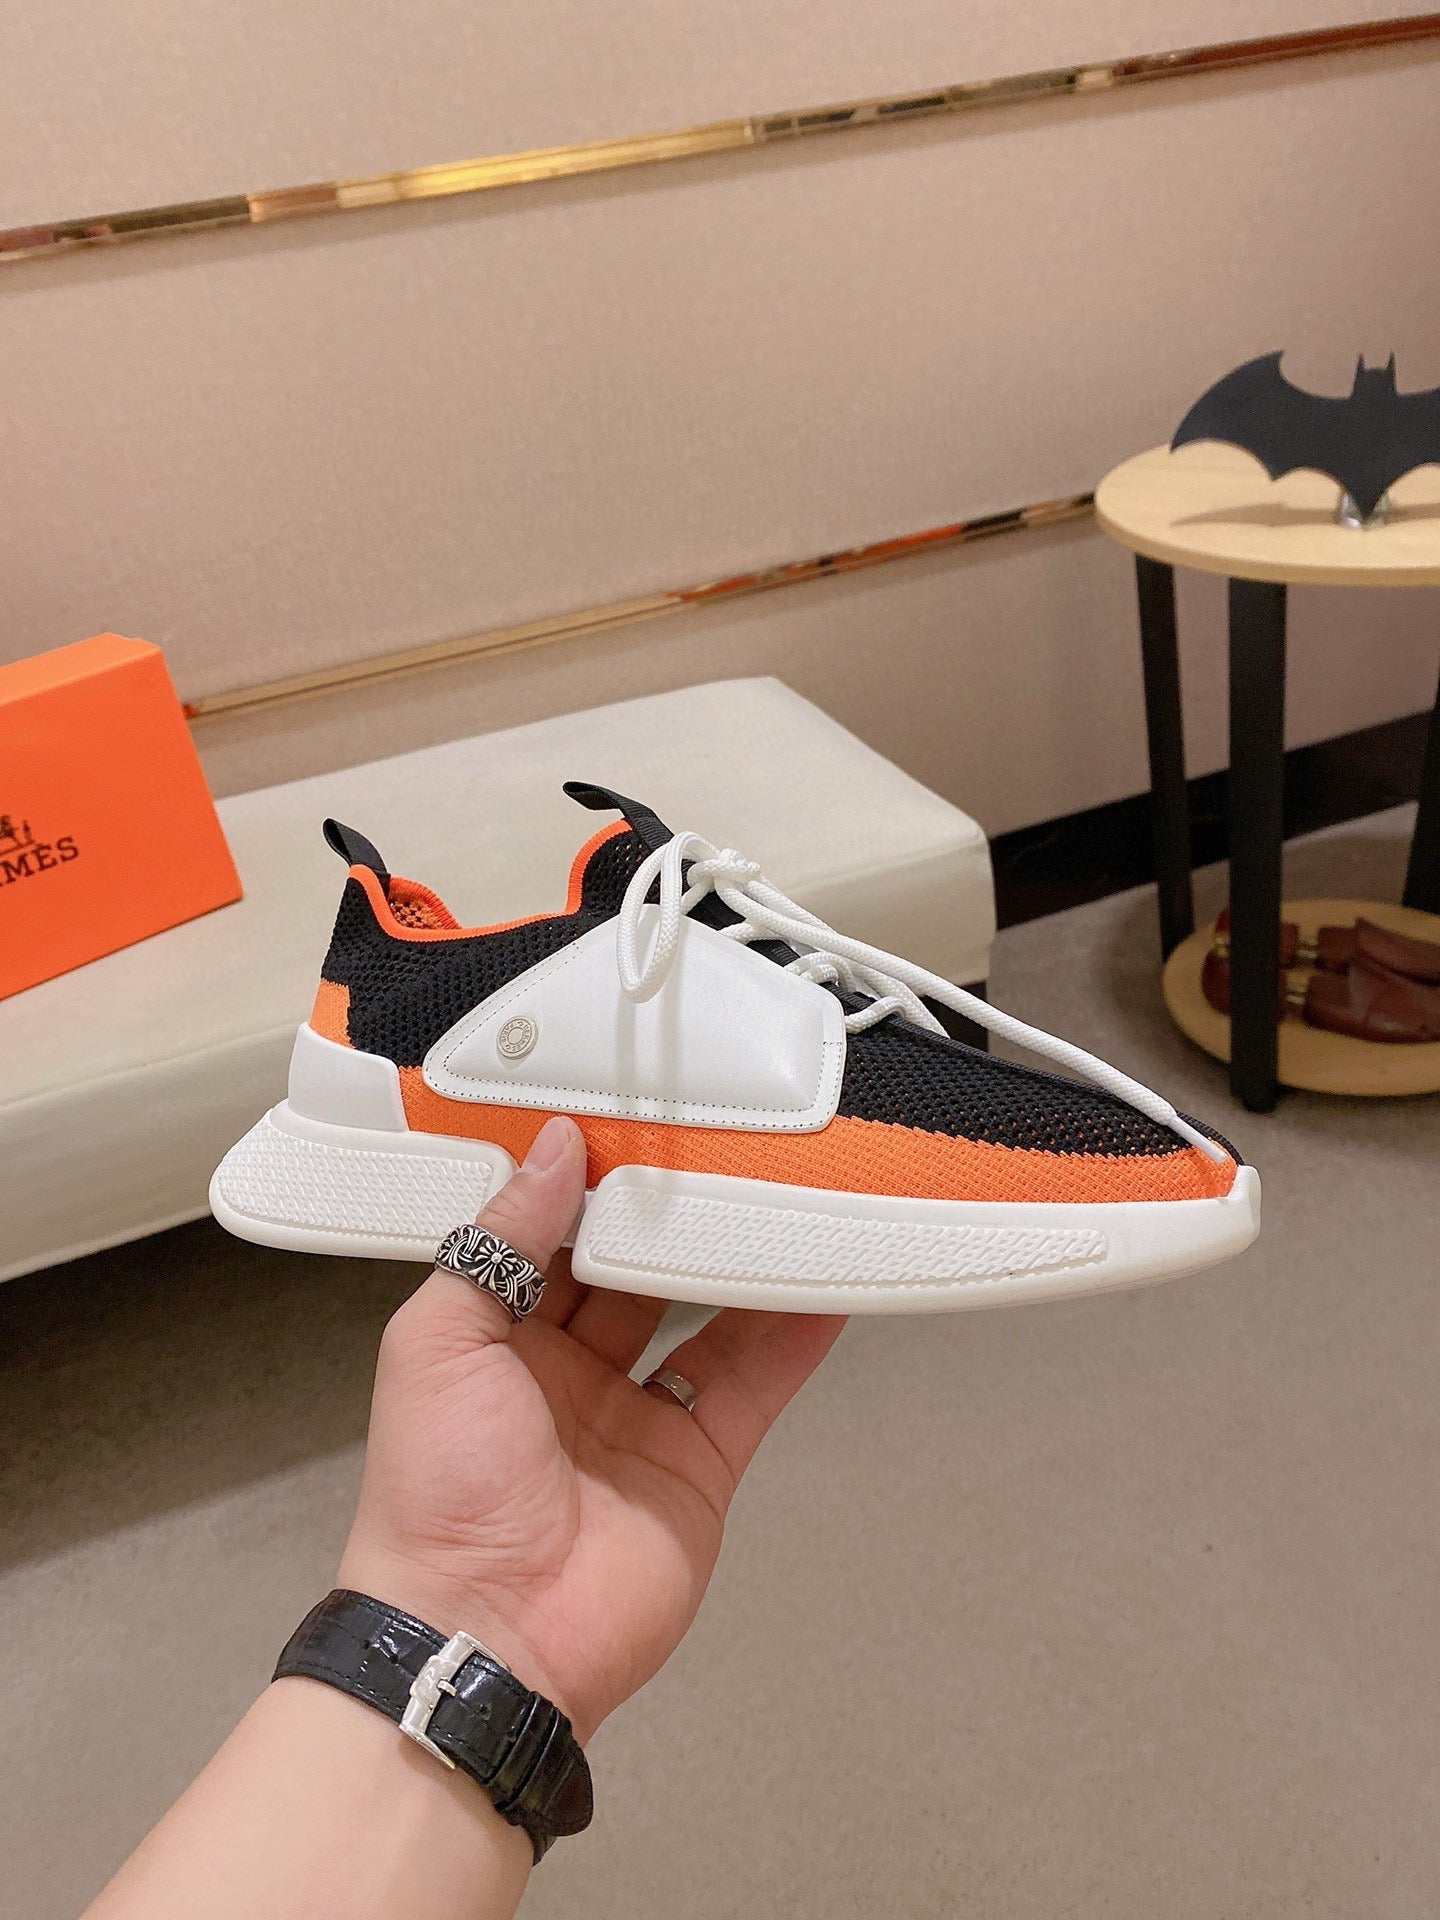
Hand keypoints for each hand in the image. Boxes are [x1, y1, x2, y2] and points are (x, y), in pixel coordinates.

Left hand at [338, 1117, 844, 1742]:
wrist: (486, 1637)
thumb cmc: (434, 1495)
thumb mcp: (439, 1340)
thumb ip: (499, 1239)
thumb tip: (553, 1150)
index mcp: (493, 1337)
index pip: (546, 1237)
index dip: (584, 1181)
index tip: (624, 1117)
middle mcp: (566, 1371)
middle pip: (632, 1270)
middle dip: (668, 1214)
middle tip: (714, 1143)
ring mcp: (636, 1417)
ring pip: (702, 1317)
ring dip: (737, 1262)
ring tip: (781, 1194)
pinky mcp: (697, 1462)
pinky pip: (752, 1384)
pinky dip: (792, 1336)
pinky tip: (823, 1284)